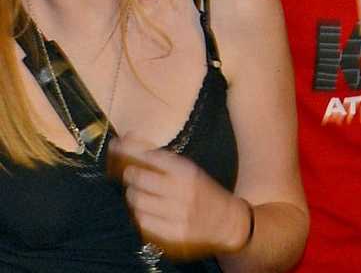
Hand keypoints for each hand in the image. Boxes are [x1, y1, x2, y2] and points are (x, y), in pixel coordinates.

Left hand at [112, 145, 250, 257]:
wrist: (228, 222)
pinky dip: (139, 214)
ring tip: (140, 195)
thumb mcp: (191, 173)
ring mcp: (176, 213)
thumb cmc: (204, 194)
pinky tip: (147, 211)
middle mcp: (182, 191)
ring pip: (136, 201)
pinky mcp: (171, 233)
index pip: (150, 156)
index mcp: (188, 171)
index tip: (116, 145)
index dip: (128, 149)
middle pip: (138, 178)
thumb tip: (129, 142)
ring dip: (133, 196)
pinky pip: (142, 221)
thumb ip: (163, 163)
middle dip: (130, 175)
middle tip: (132, 176)